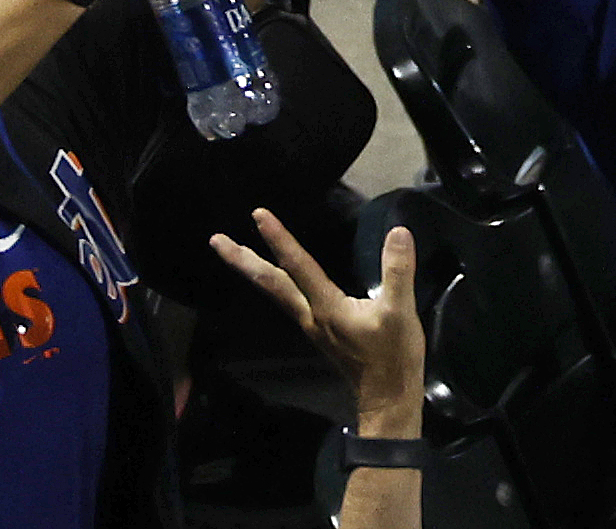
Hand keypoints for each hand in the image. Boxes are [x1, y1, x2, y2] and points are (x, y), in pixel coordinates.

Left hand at [211, 208, 424, 431]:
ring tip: (236, 252)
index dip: (279, 239)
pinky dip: (272, 283)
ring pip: (276, 292)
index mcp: (327, 308)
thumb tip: (398, 231)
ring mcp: (312, 325)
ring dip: (253, 271)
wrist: (387, 399)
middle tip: (215, 240)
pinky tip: (275, 277)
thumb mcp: (400, 313)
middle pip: (270, 283)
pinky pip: (288, 300)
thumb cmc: (392, 357)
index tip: (258, 215)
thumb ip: (398, 272)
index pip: (298, 266)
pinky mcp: (319, 331)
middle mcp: (311, 315)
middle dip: (243, 260)